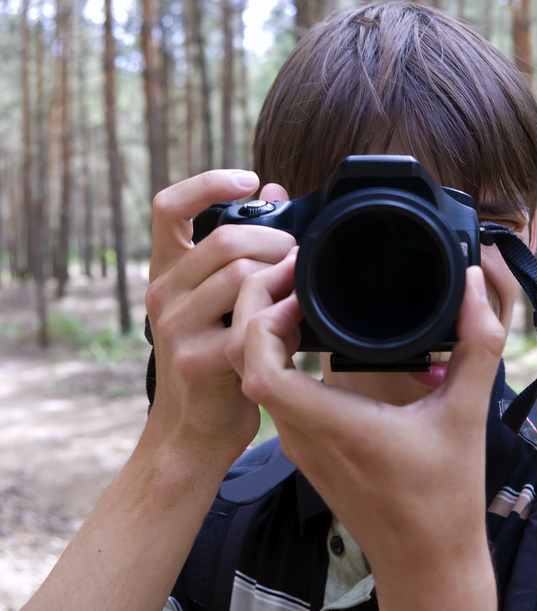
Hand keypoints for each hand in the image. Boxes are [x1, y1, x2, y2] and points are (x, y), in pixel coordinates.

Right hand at [144, 169, 293, 468]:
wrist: (191, 432)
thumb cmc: (211, 357)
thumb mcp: (213, 301)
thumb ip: (238, 248)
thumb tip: (273, 189)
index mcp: (165, 272)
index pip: (168, 206)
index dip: (208, 182)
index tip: (249, 179)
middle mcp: (162, 294)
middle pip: (226, 239)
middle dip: (276, 241)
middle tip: (299, 257)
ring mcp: (176, 329)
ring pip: (243, 275)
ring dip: (285, 278)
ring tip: (299, 292)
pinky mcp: (200, 362)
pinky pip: (253, 323)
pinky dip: (285, 316)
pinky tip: (296, 324)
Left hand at [238, 263, 516, 610]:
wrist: (425, 565)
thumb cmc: (445, 499)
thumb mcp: (468, 415)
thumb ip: (478, 345)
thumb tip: (479, 284)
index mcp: (334, 425)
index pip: (259, 370)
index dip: (263, 320)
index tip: (298, 289)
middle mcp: (303, 434)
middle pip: (243, 361)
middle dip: (255, 306)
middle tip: (293, 271)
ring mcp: (297, 442)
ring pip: (250, 373)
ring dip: (262, 326)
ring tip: (300, 288)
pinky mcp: (302, 445)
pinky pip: (268, 387)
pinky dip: (273, 350)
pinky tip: (307, 326)